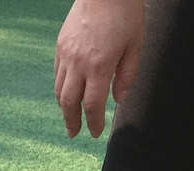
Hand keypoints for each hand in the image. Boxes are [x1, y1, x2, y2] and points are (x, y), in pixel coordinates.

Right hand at [54, 0, 143, 137]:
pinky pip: (57, 74)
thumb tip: (119, 99)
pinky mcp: (60, 47)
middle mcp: (78, 64)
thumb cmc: (125, 14)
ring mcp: (66, 55)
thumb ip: (127, 75)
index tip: (95, 132)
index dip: (94, 122)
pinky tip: (67, 93)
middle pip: (69, 103)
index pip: (93, 105)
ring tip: (69, 116)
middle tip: (74, 133)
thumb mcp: (135, 45)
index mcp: (99, 66)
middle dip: (72, 121)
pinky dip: (61, 88)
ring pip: (60, 90)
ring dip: (64, 107)